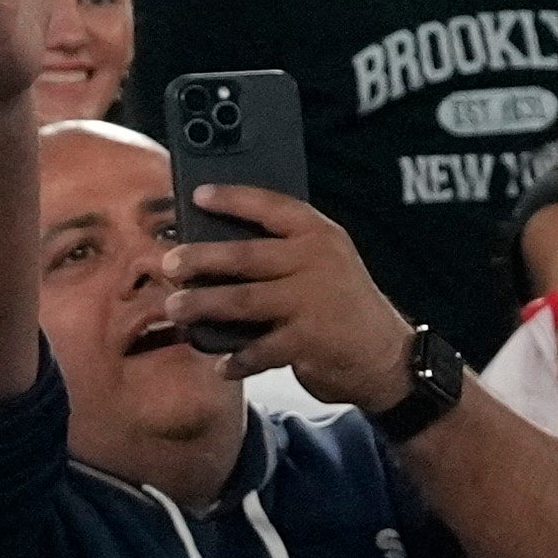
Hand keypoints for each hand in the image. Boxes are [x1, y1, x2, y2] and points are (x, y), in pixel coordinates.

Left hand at [155, 180, 414, 409]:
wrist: (389, 357)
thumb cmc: (344, 305)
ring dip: (203, 305)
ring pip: (242, 300)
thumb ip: (286, 253)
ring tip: (175, 308)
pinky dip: (235, 358)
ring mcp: (311, 301)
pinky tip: (219, 362)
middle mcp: (316, 261)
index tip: (197, 195)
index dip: (232, 198)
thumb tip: (216, 247)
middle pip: (245, 255)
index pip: (271, 206)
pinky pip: (258, 349)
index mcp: (320, 234)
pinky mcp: (307, 341)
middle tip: (169, 264)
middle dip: (201, 258)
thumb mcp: (327, 264)